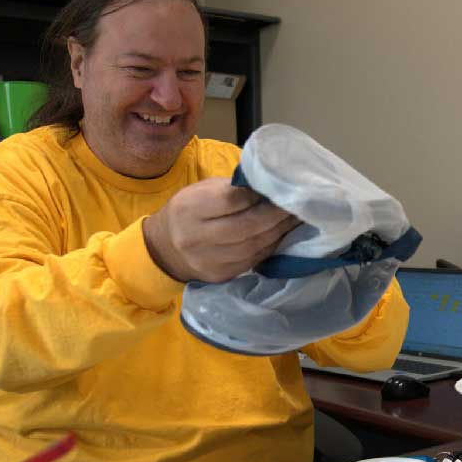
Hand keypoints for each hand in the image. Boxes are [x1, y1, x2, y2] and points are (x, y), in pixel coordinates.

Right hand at [143, 178, 300, 282]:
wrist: (166, 247)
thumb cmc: (190, 210)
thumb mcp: (202, 190)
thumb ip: (232, 189)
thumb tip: (270, 186)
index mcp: (189, 208)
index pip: (230, 201)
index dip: (257, 196)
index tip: (278, 189)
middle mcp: (195, 237)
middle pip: (245, 227)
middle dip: (275, 216)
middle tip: (295, 205)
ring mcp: (207, 261)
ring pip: (252, 247)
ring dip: (278, 232)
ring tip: (293, 219)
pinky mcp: (220, 276)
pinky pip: (252, 260)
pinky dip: (270, 246)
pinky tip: (281, 235)